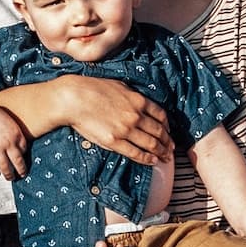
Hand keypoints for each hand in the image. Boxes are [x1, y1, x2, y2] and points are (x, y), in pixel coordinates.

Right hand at [0, 103, 29, 179]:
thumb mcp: (8, 121)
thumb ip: (15, 133)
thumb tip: (20, 146)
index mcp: (16, 134)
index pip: (24, 149)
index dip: (24, 155)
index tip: (23, 159)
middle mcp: (8, 142)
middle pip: (18, 162)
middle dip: (21, 170)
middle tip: (22, 175)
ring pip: (5, 167)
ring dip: (9, 175)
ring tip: (10, 178)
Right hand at [51, 77, 172, 166]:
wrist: (74, 98)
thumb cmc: (92, 89)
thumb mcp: (119, 86)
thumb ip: (133, 96)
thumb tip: (140, 103)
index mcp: (138, 101)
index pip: (161, 116)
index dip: (167, 126)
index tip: (168, 132)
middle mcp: (136, 116)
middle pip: (159, 132)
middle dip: (167, 142)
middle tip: (171, 149)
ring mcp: (126, 129)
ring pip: (151, 144)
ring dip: (161, 152)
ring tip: (165, 158)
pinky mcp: (115, 141)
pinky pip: (136, 153)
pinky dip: (147, 158)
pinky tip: (152, 161)